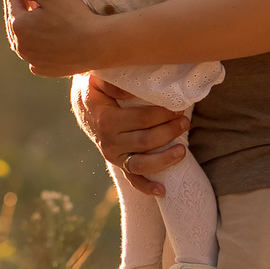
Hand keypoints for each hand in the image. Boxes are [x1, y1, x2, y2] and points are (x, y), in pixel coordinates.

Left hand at [3, 0, 125, 73]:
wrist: (96, 45)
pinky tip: (44, 45)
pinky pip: (36, 58)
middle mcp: (21, 46)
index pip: (13, 4)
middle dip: (21, 12)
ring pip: (25, 42)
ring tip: (36, 22)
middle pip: (16, 24)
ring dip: (28, 32)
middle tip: (28, 3)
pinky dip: (37, 50)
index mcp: (19, 26)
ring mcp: (32, 60)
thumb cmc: (73, 17)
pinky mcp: (45, 70)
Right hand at [71, 75, 191, 193]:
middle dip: (170, 131)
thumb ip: (112, 82)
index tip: (178, 106)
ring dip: (165, 159)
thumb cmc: (97, 88)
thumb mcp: (97, 78)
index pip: (142, 119)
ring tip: (183, 150)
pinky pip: (133, 179)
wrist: (85, 106)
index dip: (163, 114)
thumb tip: (128, 94)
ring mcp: (114, 156)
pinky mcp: (119, 164)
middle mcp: (109, 141)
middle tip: (185, 121)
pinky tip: (163, 190)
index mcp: (106, 120)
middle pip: (147, 141)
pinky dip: (147, 187)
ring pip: (142, 164)